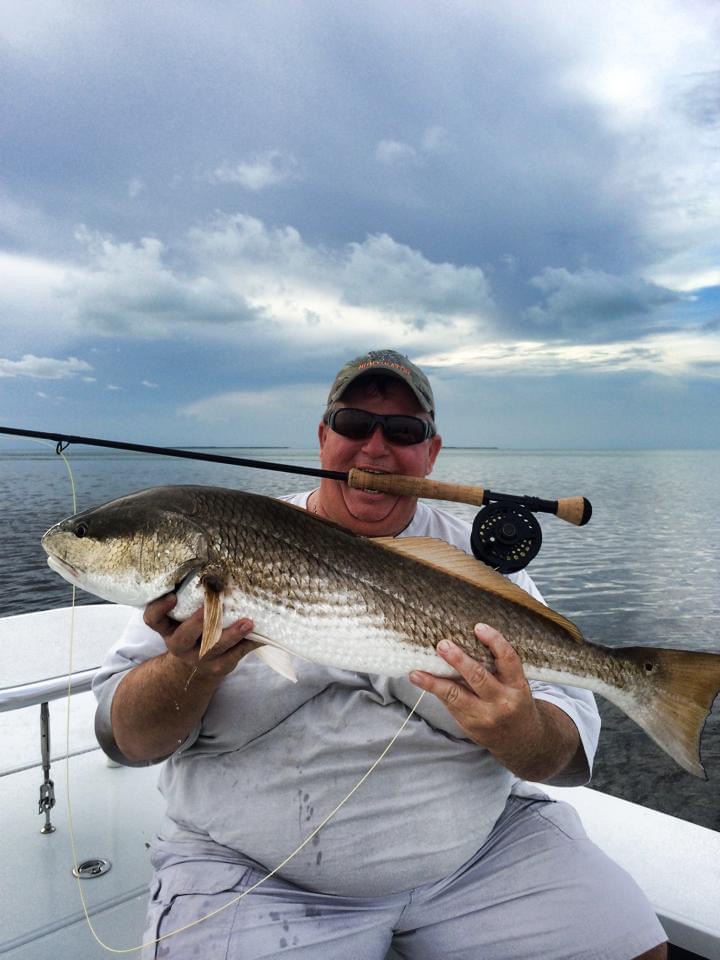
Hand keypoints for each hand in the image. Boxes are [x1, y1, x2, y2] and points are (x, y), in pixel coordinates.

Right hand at [144, 594, 258, 678]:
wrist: (194, 667)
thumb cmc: (192, 631)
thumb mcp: (183, 618)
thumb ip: (190, 601)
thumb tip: (215, 570)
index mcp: (168, 629)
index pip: (153, 620)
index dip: (159, 608)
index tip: (172, 596)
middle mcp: (179, 645)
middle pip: (184, 636)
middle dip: (199, 621)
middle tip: (214, 605)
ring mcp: (198, 658)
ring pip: (213, 649)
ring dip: (232, 634)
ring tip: (248, 622)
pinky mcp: (218, 667)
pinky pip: (234, 656)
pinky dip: (248, 644)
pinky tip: (260, 634)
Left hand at [409, 623, 581, 779]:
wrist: (523, 741)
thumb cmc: (515, 702)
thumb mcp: (516, 685)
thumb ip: (498, 667)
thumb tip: (465, 639)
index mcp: (518, 686)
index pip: (508, 660)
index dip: (495, 641)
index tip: (478, 627)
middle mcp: (503, 701)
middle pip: (479, 677)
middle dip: (459, 660)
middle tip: (442, 645)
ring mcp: (485, 716)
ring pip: (457, 696)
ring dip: (434, 683)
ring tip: (416, 673)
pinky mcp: (471, 727)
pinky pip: (451, 706)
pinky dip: (436, 691)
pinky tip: (420, 681)